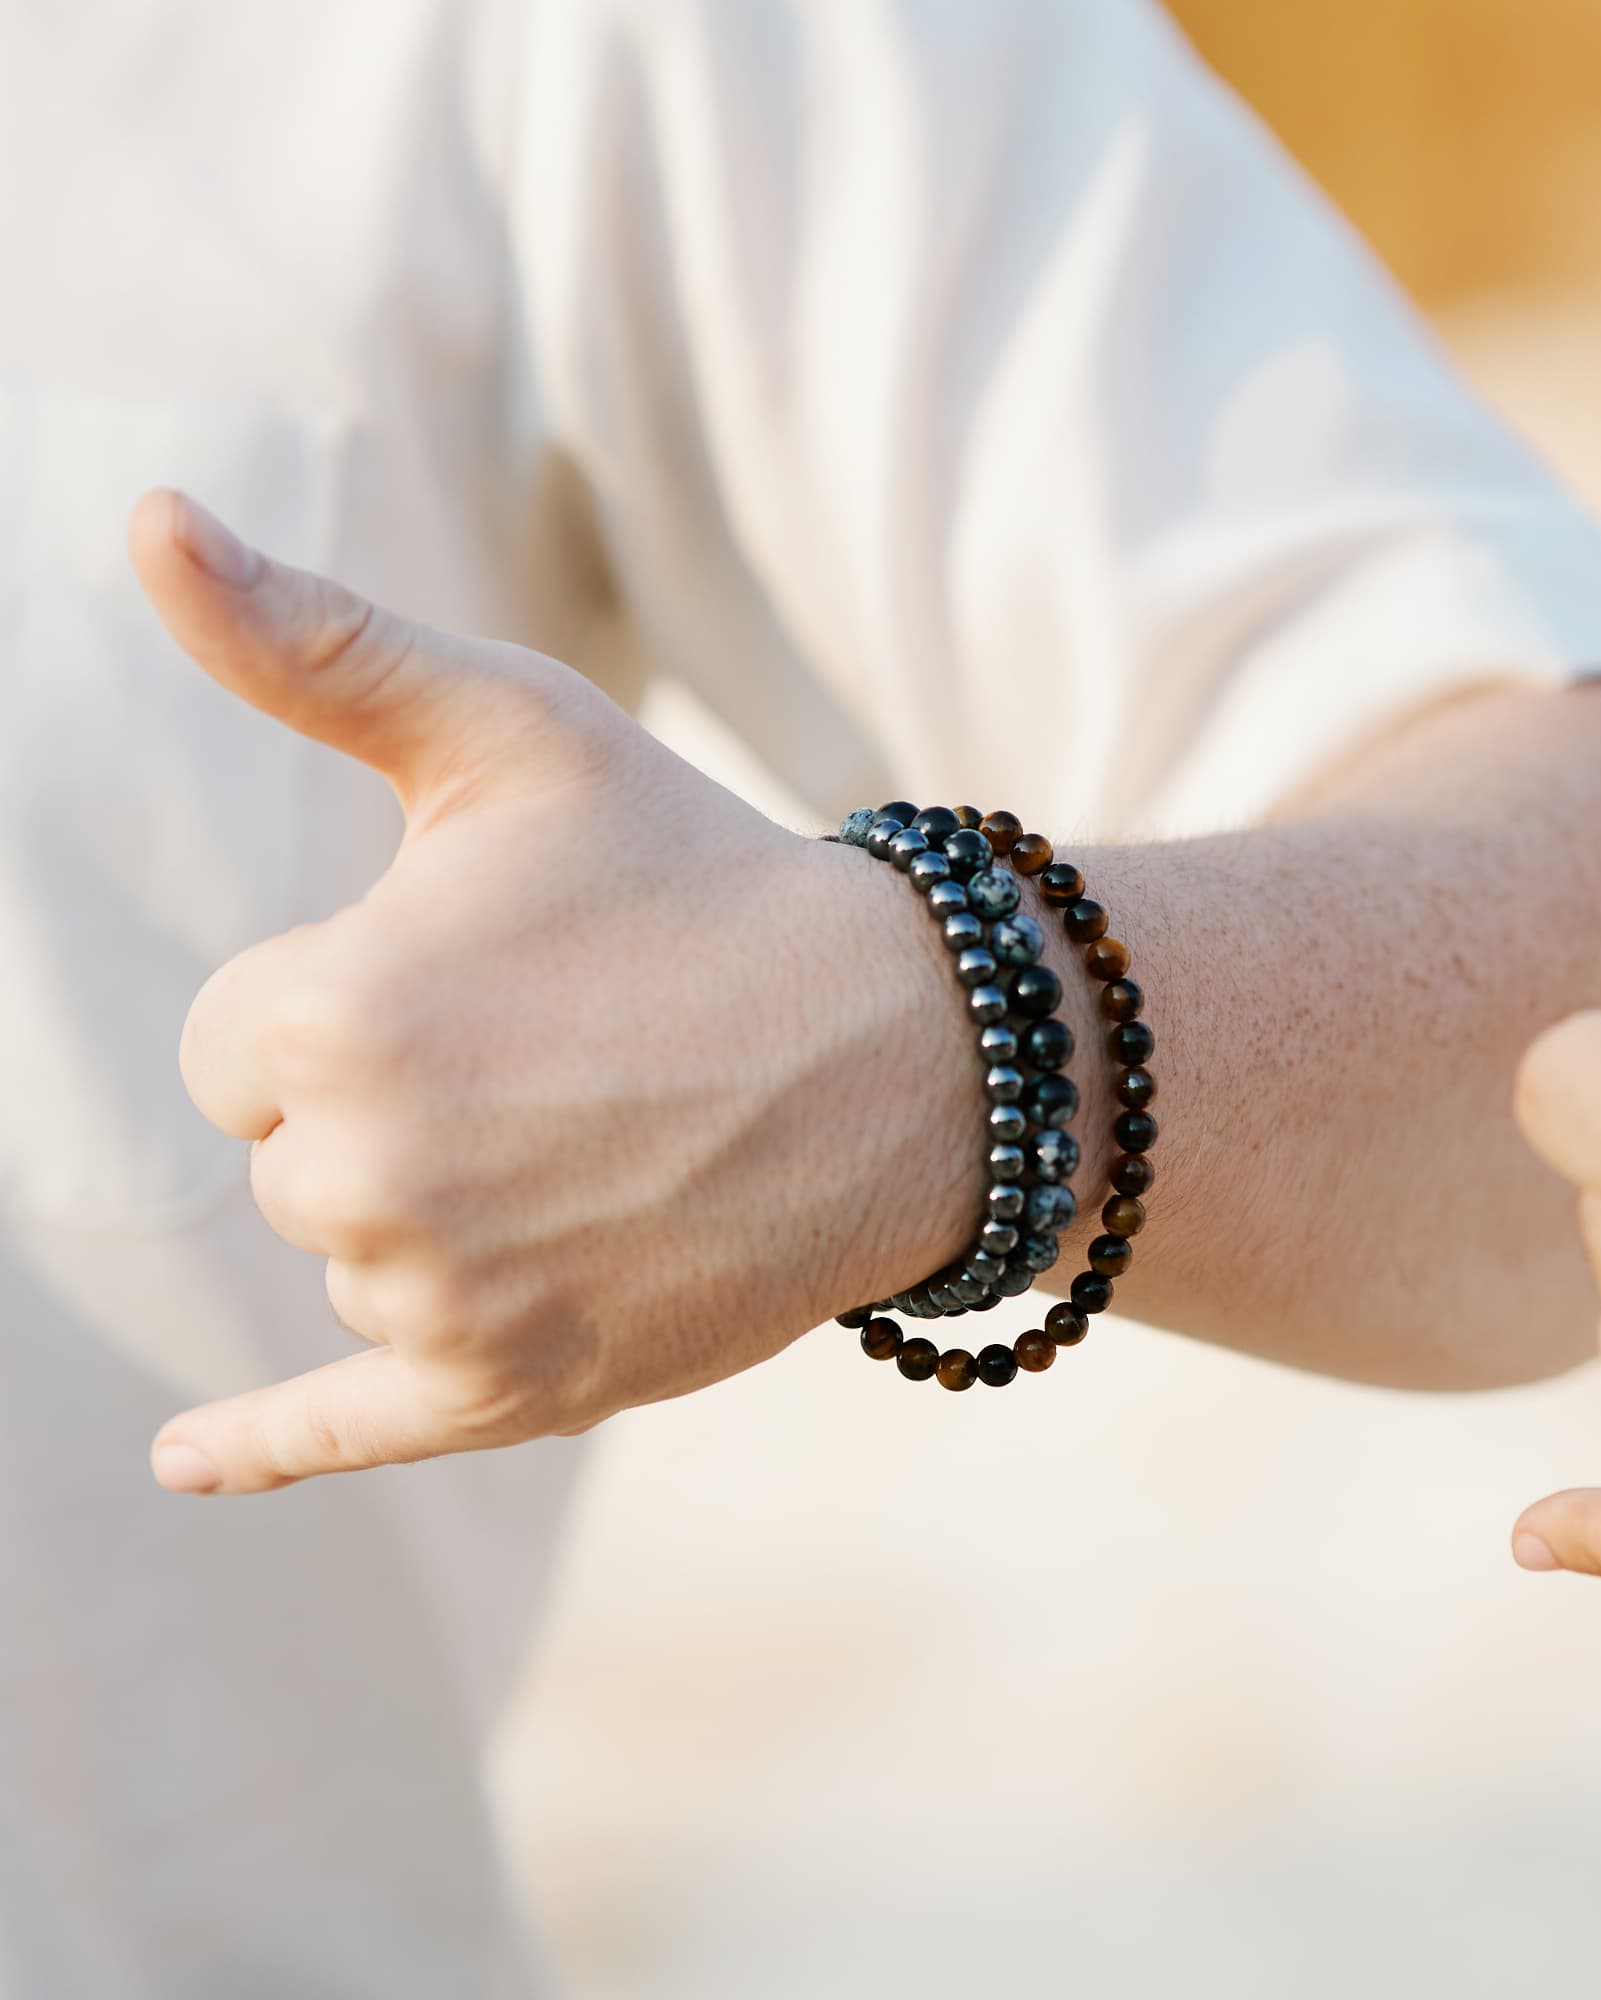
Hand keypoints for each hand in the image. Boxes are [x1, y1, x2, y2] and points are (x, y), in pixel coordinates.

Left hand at [137, 491, 983, 1492]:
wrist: (907, 1052)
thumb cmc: (704, 875)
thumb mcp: (515, 728)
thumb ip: (310, 642)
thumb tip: (144, 517)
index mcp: (329, 1014)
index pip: (236, 1047)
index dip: (350, 1001)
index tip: (494, 980)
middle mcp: (362, 1179)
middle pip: (287, 1163)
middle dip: (391, 1111)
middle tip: (566, 1063)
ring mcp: (442, 1302)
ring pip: (353, 1259)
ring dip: (433, 1214)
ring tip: (601, 1147)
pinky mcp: (513, 1392)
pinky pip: (337, 1428)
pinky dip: (258, 1444)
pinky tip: (183, 1454)